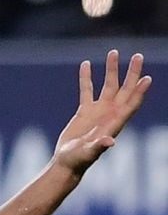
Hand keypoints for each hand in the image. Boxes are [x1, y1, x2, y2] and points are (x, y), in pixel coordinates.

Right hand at [54, 50, 151, 176]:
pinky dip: (86, 78)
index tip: (146, 78)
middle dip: (132, 73)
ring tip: (113, 52)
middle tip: (138, 56)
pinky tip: (85, 64)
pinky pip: (86, 90)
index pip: (131, 104)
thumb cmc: (79, 160)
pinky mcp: (85, 111)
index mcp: (115, 123)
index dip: (139, 91)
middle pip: (125, 89)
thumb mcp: (88, 154)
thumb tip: (109, 142)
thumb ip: (99, 147)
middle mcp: (110, 114)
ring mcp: (98, 111)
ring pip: (108, 85)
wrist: (67, 162)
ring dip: (112, 70)